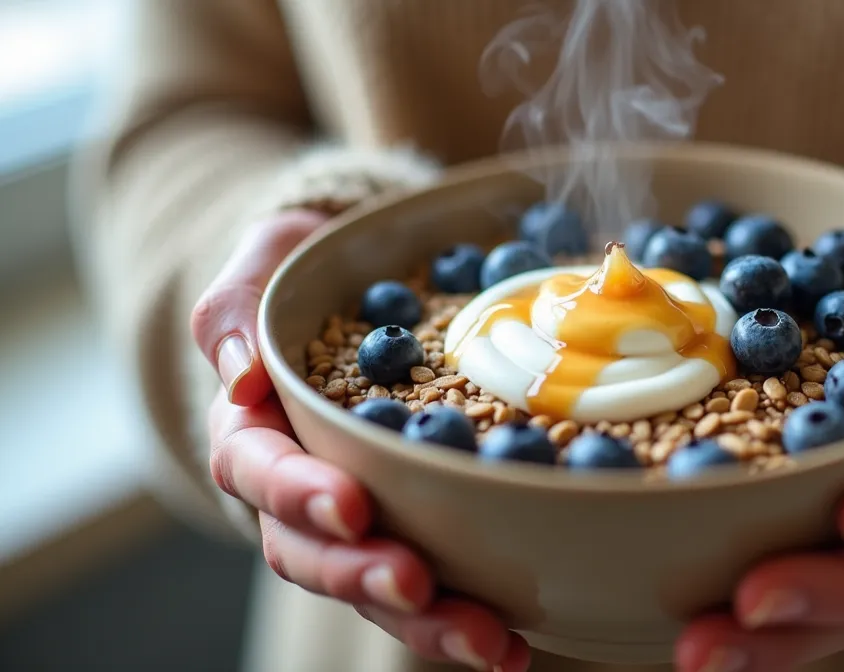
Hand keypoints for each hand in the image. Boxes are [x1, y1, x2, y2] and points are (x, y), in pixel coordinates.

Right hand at [194, 212, 528, 669]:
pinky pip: (435, 582)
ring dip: (427, 621)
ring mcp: (359, 519)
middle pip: (312, 552)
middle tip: (416, 585)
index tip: (351, 504)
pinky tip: (517, 644)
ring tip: (487, 643)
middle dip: (363, 575)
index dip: (297, 493)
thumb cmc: (306, 275)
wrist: (361, 288)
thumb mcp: (266, 264)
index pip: (257, 470)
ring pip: (376, 585)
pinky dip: (471, 615)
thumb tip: (240, 374)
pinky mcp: (414, 529)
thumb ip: (237, 309)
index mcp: (254, 430)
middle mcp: (298, 490)